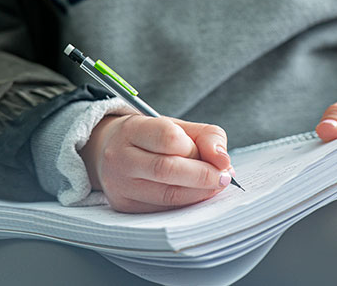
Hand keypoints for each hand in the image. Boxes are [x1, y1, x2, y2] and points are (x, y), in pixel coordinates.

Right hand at [80, 114, 232, 212]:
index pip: (168, 138)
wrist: (112, 151)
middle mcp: (120, 157)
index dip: (198, 150)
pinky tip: (195, 195)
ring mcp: (119, 184)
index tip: (220, 160)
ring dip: (199, 193)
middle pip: (167, 169)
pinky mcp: (125, 206)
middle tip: (224, 178)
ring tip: (214, 186)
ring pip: (167, 195)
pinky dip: (186, 205)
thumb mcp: (178, 126)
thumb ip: (207, 137)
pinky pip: (163, 210)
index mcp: (132, 129)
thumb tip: (223, 161)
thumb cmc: (151, 138)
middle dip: (203, 176)